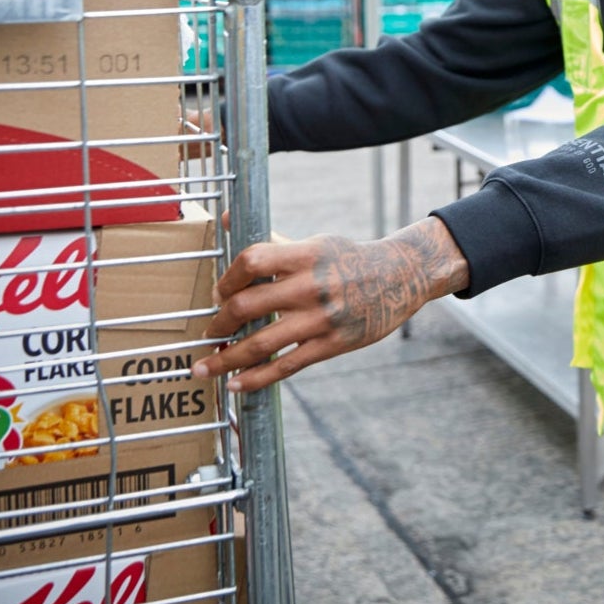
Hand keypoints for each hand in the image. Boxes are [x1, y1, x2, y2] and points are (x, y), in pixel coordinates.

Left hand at [192, 217, 470, 392]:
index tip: (218, 293)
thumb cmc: (347, 258)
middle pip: (247, 305)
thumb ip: (270, 240)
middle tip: (208, 333)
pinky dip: (256, 378)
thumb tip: (226, 219)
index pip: (251, 261)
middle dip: (218, 323)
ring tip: (204, 368)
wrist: (400, 278)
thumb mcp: (314, 242)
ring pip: (261, 344)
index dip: (226, 278)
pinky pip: (286, 366)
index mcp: (305, 254)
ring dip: (226, 359)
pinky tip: (236, 384)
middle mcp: (311, 286)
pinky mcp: (331, 344)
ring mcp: (321, 318)